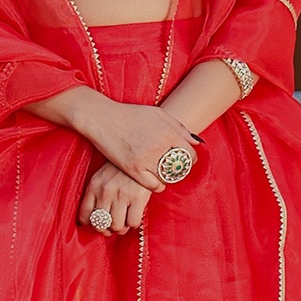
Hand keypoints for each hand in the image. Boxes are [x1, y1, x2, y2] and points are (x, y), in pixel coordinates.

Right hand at [75, 98, 197, 192]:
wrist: (102, 118)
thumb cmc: (131, 114)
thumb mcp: (158, 113)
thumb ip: (179, 127)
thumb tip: (197, 142)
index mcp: (168, 131)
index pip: (190, 154)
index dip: (191, 159)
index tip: (186, 161)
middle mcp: (159, 146)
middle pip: (180, 168)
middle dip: (180, 169)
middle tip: (175, 168)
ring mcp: (146, 159)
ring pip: (167, 177)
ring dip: (168, 177)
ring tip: (163, 173)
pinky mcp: (133, 169)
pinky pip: (153, 185)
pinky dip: (157, 186)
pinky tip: (155, 181)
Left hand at [78, 162, 152, 234]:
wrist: (143, 153)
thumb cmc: (122, 168)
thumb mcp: (103, 176)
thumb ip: (96, 194)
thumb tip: (95, 220)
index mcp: (94, 186)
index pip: (85, 216)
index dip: (91, 226)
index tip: (98, 226)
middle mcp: (105, 191)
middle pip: (100, 225)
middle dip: (107, 229)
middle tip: (114, 225)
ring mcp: (121, 195)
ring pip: (116, 227)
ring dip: (122, 228)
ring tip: (125, 220)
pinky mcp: (138, 197)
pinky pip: (132, 223)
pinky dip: (134, 223)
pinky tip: (135, 214)